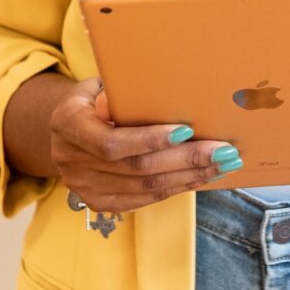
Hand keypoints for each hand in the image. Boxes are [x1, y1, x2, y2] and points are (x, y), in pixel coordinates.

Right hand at [49, 77, 241, 213]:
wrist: (65, 131)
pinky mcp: (102, 203)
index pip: (112, 142)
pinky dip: (178, 187)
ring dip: (190, 176)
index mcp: (68, 127)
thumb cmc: (90, 100)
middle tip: (224, 150)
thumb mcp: (94, 87)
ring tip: (223, 164)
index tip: (187, 130)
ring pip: (147, 187)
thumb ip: (115, 94)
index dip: (150, 139)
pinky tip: (202, 176)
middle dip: (186, 159)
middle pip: (138, 168)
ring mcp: (86, 188)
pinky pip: (146, 198)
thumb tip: (146, 96)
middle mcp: (74, 164)